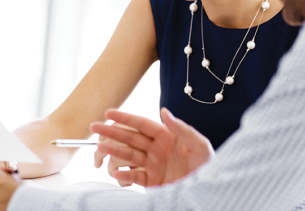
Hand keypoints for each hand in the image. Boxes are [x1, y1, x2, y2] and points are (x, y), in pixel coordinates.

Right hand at [91, 107, 213, 186]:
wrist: (209, 192)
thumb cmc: (208, 166)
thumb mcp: (199, 145)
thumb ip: (181, 128)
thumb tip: (164, 111)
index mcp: (166, 136)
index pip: (142, 124)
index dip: (125, 118)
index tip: (109, 112)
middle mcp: (156, 148)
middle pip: (130, 138)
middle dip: (112, 132)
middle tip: (94, 127)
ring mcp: (152, 164)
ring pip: (128, 156)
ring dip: (114, 152)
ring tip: (100, 150)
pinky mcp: (151, 181)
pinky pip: (133, 176)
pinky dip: (124, 175)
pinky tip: (115, 173)